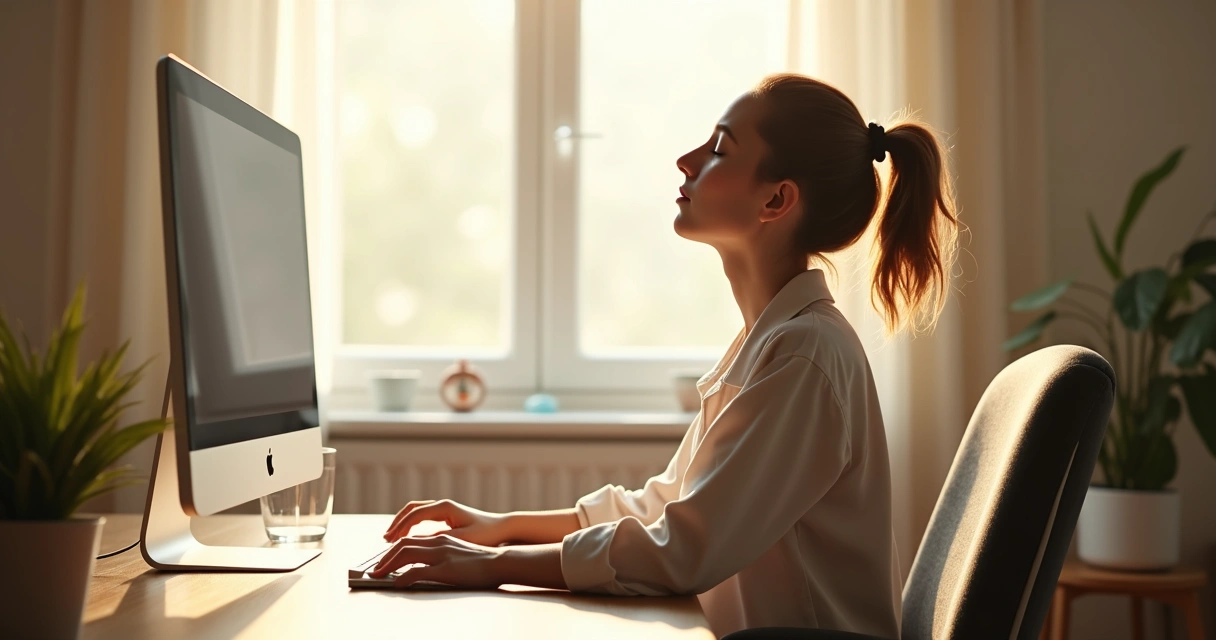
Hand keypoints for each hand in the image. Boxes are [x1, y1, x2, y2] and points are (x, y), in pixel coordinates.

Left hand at [368, 533, 502, 588]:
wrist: (501, 562)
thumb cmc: (483, 562)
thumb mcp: (459, 552)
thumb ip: (442, 553)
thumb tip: (426, 564)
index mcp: (442, 538)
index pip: (410, 539)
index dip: (393, 549)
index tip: (384, 559)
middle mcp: (439, 542)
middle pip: (403, 545)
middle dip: (385, 557)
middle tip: (375, 570)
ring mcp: (442, 555)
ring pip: (406, 554)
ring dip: (388, 565)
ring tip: (379, 575)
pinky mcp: (446, 569)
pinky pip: (417, 572)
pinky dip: (403, 577)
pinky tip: (398, 584)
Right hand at [383, 499, 510, 546]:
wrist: (503, 529)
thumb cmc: (486, 535)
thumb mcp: (461, 539)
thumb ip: (438, 539)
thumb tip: (416, 542)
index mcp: (445, 508)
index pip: (415, 515)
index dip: (400, 527)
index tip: (390, 540)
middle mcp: (443, 505)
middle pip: (411, 509)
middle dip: (397, 523)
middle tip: (386, 539)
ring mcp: (444, 509)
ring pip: (416, 512)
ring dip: (402, 523)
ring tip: (391, 538)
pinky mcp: (446, 516)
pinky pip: (422, 518)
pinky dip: (411, 525)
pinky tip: (407, 537)